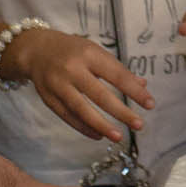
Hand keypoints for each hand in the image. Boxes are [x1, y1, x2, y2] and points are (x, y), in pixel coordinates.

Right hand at [11, 25, 153, 142]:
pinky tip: (98, 135)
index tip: (150, 104)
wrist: (36, 50)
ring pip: (82, 110)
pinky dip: (84, 128)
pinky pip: (68, 117)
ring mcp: (58, 85)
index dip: (134, 91)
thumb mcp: (95, 52)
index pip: (116, 75)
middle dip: (121, 112)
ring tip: (119, 136)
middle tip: (139, 125)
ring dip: (102, 126)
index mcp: (89, 54)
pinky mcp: (49, 99)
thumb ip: (117, 69)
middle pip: (100, 95)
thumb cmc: (73, 50)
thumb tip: (142, 85)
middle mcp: (73, 70)